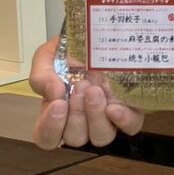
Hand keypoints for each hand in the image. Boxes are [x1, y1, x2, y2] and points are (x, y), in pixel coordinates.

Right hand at [29, 36, 144, 149]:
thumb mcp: (47, 57)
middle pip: (76, 138)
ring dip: (96, 116)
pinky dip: (122, 121)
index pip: (48, 138)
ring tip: (95, 90)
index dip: (51, 127)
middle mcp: (82, 121)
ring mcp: (107, 117)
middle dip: (76, 115)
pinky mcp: (130, 109)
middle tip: (80, 87)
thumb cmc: (70, 50)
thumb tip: (54, 92)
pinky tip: (115, 108)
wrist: (98, 36)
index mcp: (58, 114)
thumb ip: (42, 76)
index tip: (58, 103)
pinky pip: (130, 126)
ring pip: (101, 137)